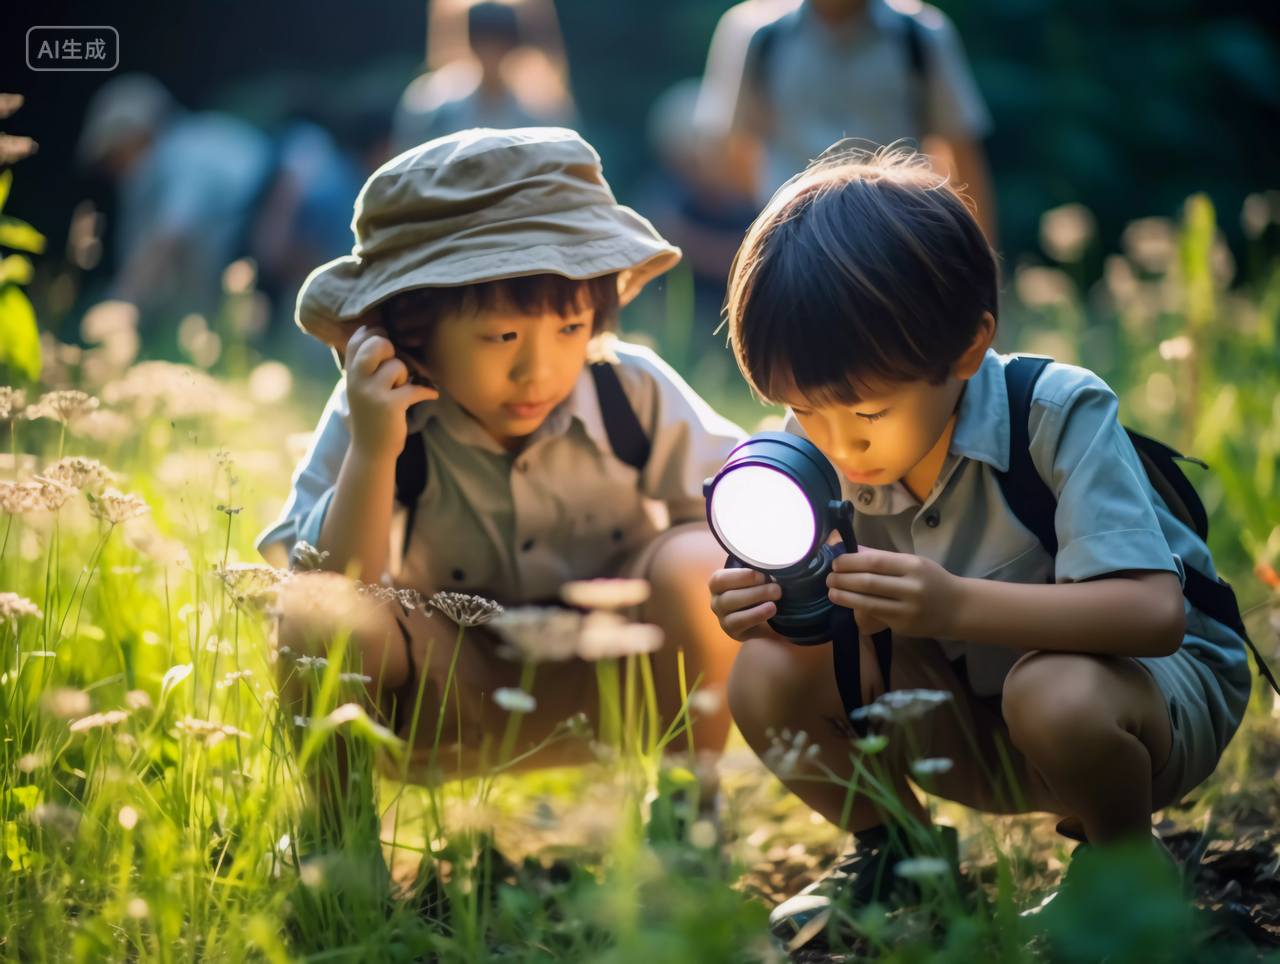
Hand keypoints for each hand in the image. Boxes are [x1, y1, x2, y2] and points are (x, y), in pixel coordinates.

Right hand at [344, 325, 437, 461]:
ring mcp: (372, 393)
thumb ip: (366, 366)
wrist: (371, 451)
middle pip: (376, 345)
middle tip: (395, 364)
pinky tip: (431, 394)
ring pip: (397, 366)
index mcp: (351, 375)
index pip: (356, 341)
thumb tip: (380, 333)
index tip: (386, 339)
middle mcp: (357, 381)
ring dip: (406, 376)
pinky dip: (427, 391)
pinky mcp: (390, 406)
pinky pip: (415, 388)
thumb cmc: (371, 416)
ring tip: (402, 389)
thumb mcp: (361, 389)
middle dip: (390, 348)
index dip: (374, 333)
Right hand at [709, 568, 787, 642]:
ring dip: (755, 604)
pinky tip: (770, 610)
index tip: (762, 575)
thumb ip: (757, 573)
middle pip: (728, 597)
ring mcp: (722, 618)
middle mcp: (716, 601)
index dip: (741, 576)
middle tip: (776, 589)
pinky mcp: (732, 631)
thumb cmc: (756, 592)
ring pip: (733, 612)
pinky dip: (756, 615)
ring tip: (775, 601)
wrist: (763, 618)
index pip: (719, 579)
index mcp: (718, 584)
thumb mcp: (755, 580)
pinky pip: (740, 623)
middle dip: (755, 592)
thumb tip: (770, 566)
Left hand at [826, 547, 961, 639]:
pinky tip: (846, 603)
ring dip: (845, 595)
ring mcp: (907, 609)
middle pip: (868, 582)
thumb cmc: (931, 581)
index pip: (875, 561)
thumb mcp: (913, 563)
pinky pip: (875, 615)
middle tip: (829, 577)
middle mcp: (911, 587)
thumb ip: (884, 558)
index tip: (836, 562)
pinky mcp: (903, 626)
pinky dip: (857, 608)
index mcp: (913, 566)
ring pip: (868, 602)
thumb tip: (853, 550)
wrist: (957, 608)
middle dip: (843, 579)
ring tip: (831, 591)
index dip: (851, 561)